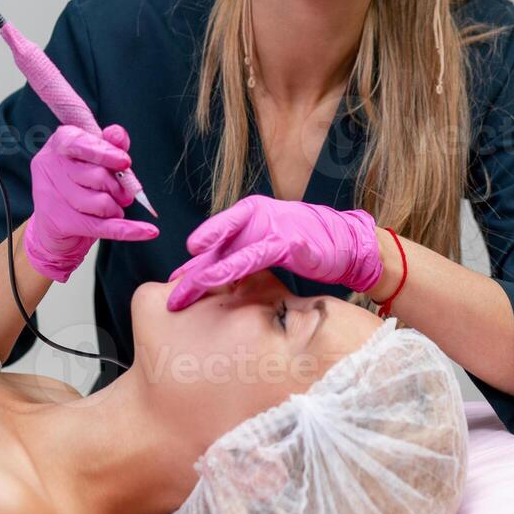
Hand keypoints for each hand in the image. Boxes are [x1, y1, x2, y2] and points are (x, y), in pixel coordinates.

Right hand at [24, 124, 157, 281]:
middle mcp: (50, 167)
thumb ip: (108, 144)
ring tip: (112, 208)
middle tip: (123, 193)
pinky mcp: (60, 223)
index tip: (124, 161)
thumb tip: (118, 134)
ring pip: (101, 203)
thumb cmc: (76, 184)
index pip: (80, 143)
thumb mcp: (92, 158)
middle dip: (118, 187)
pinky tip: (148, 231)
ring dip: (116, 208)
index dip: (106, 152)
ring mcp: (52, 196)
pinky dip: (130, 230)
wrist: (53, 224)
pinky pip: (104, 227)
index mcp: (59, 144)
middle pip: (97, 175)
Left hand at [166, 195, 381, 310]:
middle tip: (173, 297)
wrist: (343, 242)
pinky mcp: (293, 242)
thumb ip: (235, 257)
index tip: (171, 285)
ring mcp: (274, 228)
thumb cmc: (298, 243)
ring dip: (214, 271)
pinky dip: (245, 261)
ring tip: (195, 285)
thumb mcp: (261, 247)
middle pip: (217, 249)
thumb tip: (199, 278)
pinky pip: (264, 253)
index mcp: (245, 217)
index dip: (191, 266)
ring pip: (237, 252)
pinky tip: (227, 275)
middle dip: (194, 274)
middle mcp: (255, 218)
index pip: (211, 244)